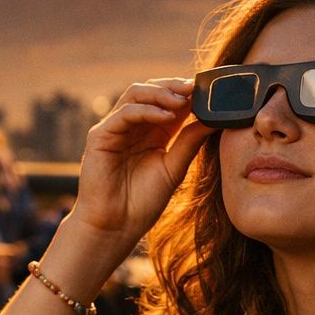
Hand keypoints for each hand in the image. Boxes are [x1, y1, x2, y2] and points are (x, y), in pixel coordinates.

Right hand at [73, 78, 215, 245]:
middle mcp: (132, 126)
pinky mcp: (100, 136)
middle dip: (174, 87)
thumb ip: (189, 142)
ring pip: (135, 94)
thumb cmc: (142, 202)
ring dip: (161, 93)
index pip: (168, 102)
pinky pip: (124, 113)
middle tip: (196, 89)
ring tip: (183, 101)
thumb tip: (213, 120)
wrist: (115, 227)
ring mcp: (115, 128)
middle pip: (151, 90)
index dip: (187, 93)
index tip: (209, 91)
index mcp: (152, 132)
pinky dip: (146, 110)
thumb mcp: (174, 168)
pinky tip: (166, 117)